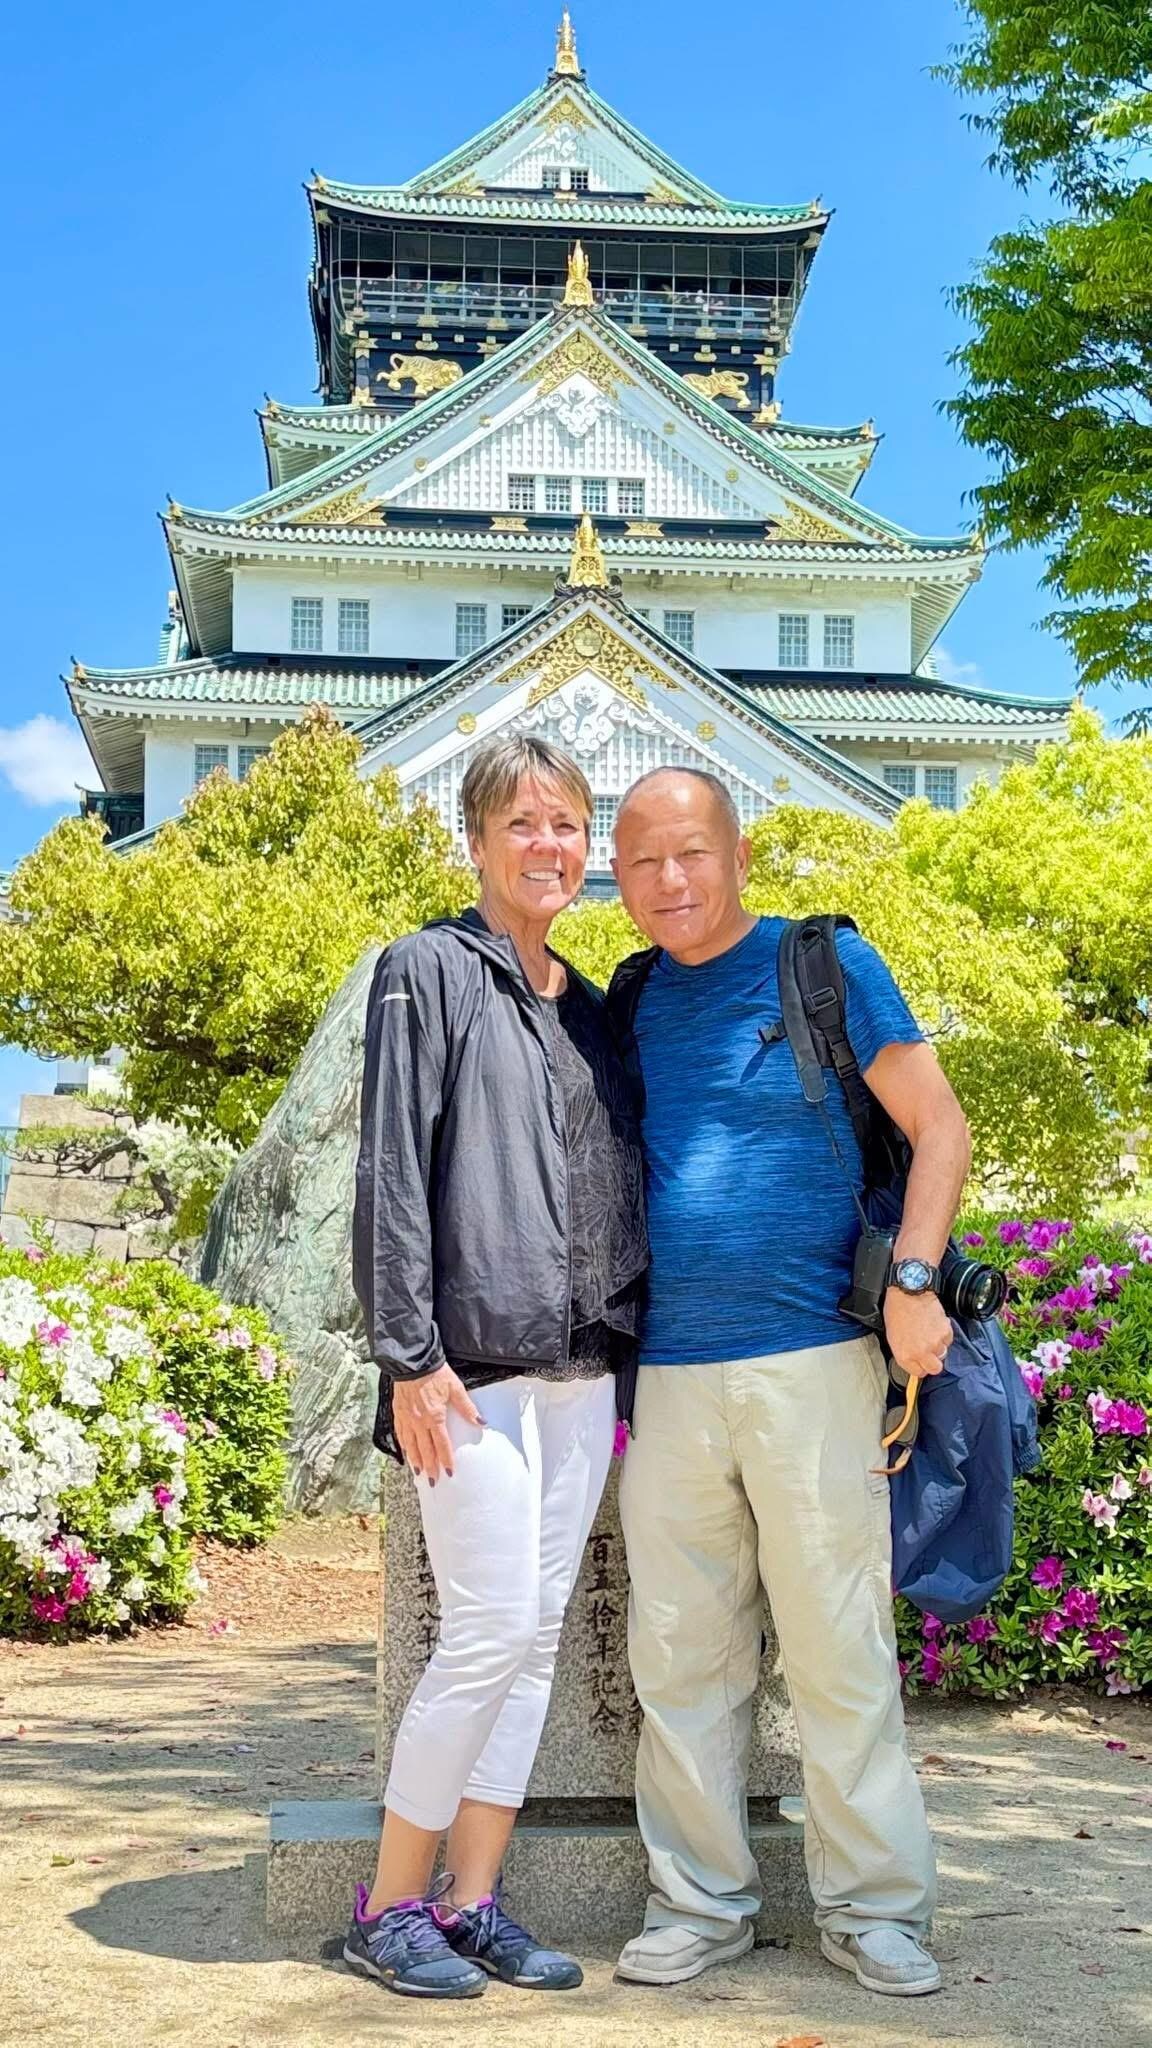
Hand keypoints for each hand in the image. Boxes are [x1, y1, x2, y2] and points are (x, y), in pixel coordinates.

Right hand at [393, 1366, 482, 1482]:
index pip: (442, 1444)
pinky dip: (404, 1445)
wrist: (412, 1363)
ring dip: (416, 1460)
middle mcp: (419, 1422)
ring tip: (419, 1472)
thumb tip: (481, 1421)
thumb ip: (467, 1407)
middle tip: (433, 1481)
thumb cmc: (435, 1374)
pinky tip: (406, 1452)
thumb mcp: (455, 1388)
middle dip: (430, 1467)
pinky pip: (400, 1434)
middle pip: (425, 1449)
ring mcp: (407, 1419)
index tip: (449, 1473)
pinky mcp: (398, 1413)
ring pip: (411, 1445)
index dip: (446, 1460)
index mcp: (435, 1417)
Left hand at [882, 1287, 951, 1380]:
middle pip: (935, 1368)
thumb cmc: (897, 1310)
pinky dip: (944, 1334)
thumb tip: (913, 1360)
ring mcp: (935, 1344)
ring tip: (929, 1331)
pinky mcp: (945, 1332)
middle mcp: (920, 1353)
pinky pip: (948, 1340)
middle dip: (933, 1361)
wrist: (909, 1292)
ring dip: (938, 1345)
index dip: (920, 1366)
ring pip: (943, 1353)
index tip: (921, 1361)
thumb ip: (905, 1352)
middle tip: (929, 1350)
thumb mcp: (893, 1336)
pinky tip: (935, 1324)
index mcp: (904, 1355)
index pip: (918, 1373)